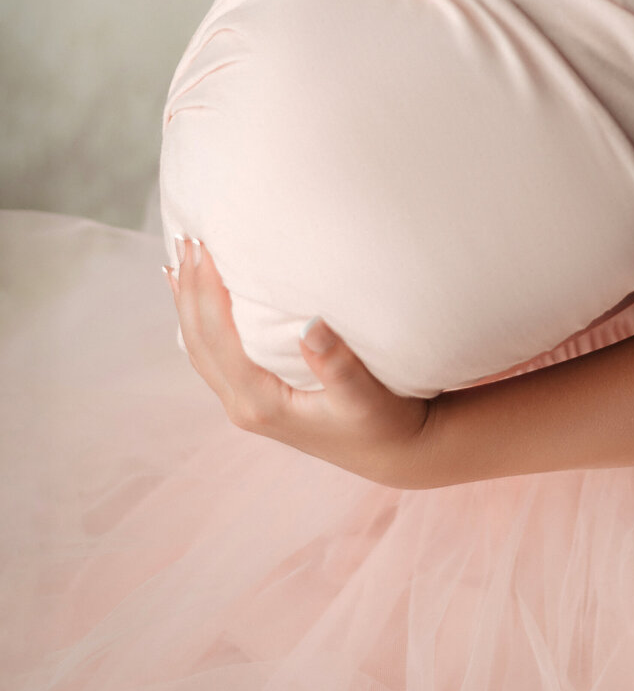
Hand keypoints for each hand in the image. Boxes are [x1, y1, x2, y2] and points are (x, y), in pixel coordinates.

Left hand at [167, 240, 429, 486]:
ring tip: (180, 259)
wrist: (396, 455)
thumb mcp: (367, 397)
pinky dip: (201, 322)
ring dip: (189, 303)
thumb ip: (338, 364)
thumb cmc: (385, 423)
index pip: (218, 337)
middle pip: (198, 340)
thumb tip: (310, 324)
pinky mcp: (254, 398)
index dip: (205, 289)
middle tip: (187, 235)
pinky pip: (213, 354)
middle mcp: (242, 405)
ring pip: (200, 347)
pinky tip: (198, 302)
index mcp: (261, 401)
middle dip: (189, 288)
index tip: (203, 244)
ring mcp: (244, 404)